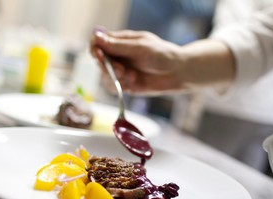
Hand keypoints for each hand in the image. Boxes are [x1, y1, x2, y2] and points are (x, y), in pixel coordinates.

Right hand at [90, 29, 234, 95]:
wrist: (177, 73)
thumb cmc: (162, 55)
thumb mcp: (139, 48)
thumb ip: (118, 46)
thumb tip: (96, 36)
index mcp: (120, 41)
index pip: (98, 42)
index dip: (95, 49)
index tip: (99, 55)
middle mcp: (118, 55)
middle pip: (99, 60)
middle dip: (107, 67)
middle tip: (121, 70)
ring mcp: (121, 70)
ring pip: (104, 76)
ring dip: (115, 78)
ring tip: (131, 76)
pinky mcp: (125, 84)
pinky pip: (112, 87)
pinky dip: (120, 87)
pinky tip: (134, 82)